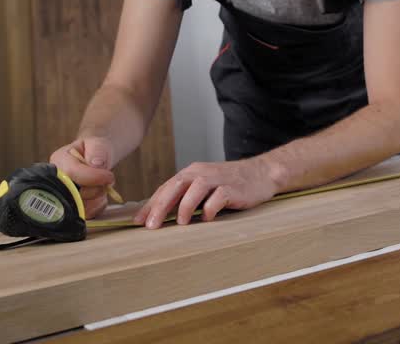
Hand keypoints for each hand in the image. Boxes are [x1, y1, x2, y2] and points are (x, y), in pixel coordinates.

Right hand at [49, 137, 115, 219]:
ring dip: (98, 198)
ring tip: (103, 186)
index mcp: (59, 161)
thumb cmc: (96, 150)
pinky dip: (98, 207)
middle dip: (95, 189)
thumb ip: (98, 151)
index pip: (71, 173)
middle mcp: (57, 180)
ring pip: (80, 207)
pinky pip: (87, 214)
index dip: (92, 177)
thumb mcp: (98, 144)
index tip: (109, 176)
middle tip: (107, 180)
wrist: (98, 159)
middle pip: (74, 194)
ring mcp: (63, 196)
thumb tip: (96, 164)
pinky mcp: (74, 208)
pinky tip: (101, 196)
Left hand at [134, 159, 279, 228]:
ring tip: (181, 224)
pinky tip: (208, 219)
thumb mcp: (204, 186)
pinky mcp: (233, 187)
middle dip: (161, 206)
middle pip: (176, 186)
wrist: (261, 173)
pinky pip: (219, 197)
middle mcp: (201, 172)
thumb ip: (186, 196)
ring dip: (185, 206)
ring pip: (196, 188)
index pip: (166, 187)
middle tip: (151, 226)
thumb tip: (162, 216)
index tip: (138, 221)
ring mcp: (218, 179)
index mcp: (192, 173)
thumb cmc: (230, 183)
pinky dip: (211, 209)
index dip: (151, 204)